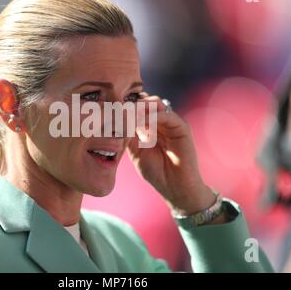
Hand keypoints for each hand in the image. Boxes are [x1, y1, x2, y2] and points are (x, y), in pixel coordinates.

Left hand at [127, 94, 215, 215]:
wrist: (175, 188)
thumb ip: (128, 136)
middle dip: (130, 104)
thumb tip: (115, 121)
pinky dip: (152, 116)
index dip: (123, 107)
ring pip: (154, 104)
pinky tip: (141, 123)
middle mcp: (160, 120)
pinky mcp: (182, 127)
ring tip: (127, 116)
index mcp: (149, 125)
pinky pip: (166, 115)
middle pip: (144, 101)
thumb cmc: (156, 172)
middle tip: (117, 110)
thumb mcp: (135, 152)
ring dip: (140, 107)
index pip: (135, 107)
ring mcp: (171, 123)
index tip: (109, 111)